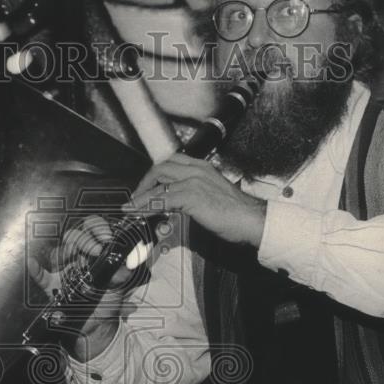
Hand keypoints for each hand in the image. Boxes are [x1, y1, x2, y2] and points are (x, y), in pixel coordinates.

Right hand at [27, 215, 139, 360]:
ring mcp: (63, 271)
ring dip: (65, 251)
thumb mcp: (119, 288)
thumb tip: (128, 265)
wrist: (96, 326)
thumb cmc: (106, 303)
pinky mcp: (52, 286)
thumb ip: (123, 275)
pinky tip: (33, 264)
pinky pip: (40, 276)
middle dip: (85, 240)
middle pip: (74, 237)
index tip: (106, 238)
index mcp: (94, 253)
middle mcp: (77, 258)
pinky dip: (36, 270)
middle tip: (96, 250)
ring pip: (58, 252)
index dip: (98, 228)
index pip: (92, 230)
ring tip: (73, 256)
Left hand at [125, 153, 265, 247]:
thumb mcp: (212, 197)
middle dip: (145, 182)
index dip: (156, 175)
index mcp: (203, 167)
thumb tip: (177, 206)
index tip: (147, 189)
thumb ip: (195, 195)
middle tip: (137, 198)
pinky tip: (139, 213)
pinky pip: (161, 198)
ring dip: (141, 196)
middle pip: (161, 167)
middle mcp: (197, 169)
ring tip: (132, 208)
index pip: (172, 163)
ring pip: (158, 181)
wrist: (252, 219)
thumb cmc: (236, 214)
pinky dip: (146, 205)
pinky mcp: (191, 195)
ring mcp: (193, 180)